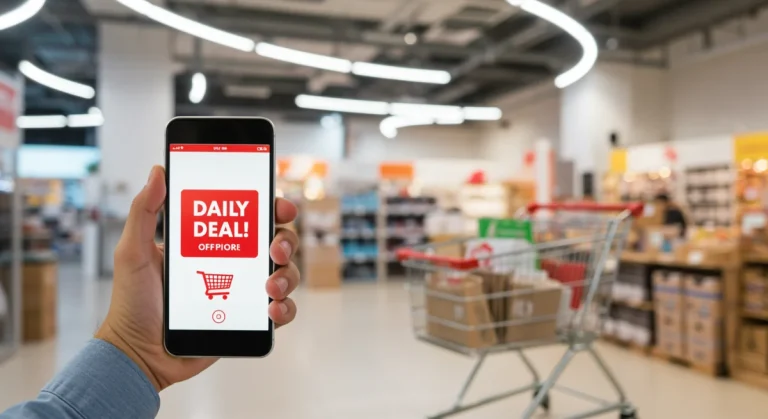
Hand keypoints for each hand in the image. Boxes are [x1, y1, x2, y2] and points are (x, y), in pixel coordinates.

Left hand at [95, 165, 299, 391]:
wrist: (138, 353)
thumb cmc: (132, 303)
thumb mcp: (132, 251)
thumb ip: (143, 211)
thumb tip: (158, 171)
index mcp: (211, 242)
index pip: (249, 216)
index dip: (271, 206)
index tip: (278, 204)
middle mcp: (233, 264)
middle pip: (276, 241)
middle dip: (286, 240)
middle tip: (275, 249)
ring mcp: (244, 293)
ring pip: (285, 274)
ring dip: (288, 275)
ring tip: (270, 286)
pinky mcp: (249, 321)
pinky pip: (282, 312)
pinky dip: (285, 309)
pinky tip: (272, 310)